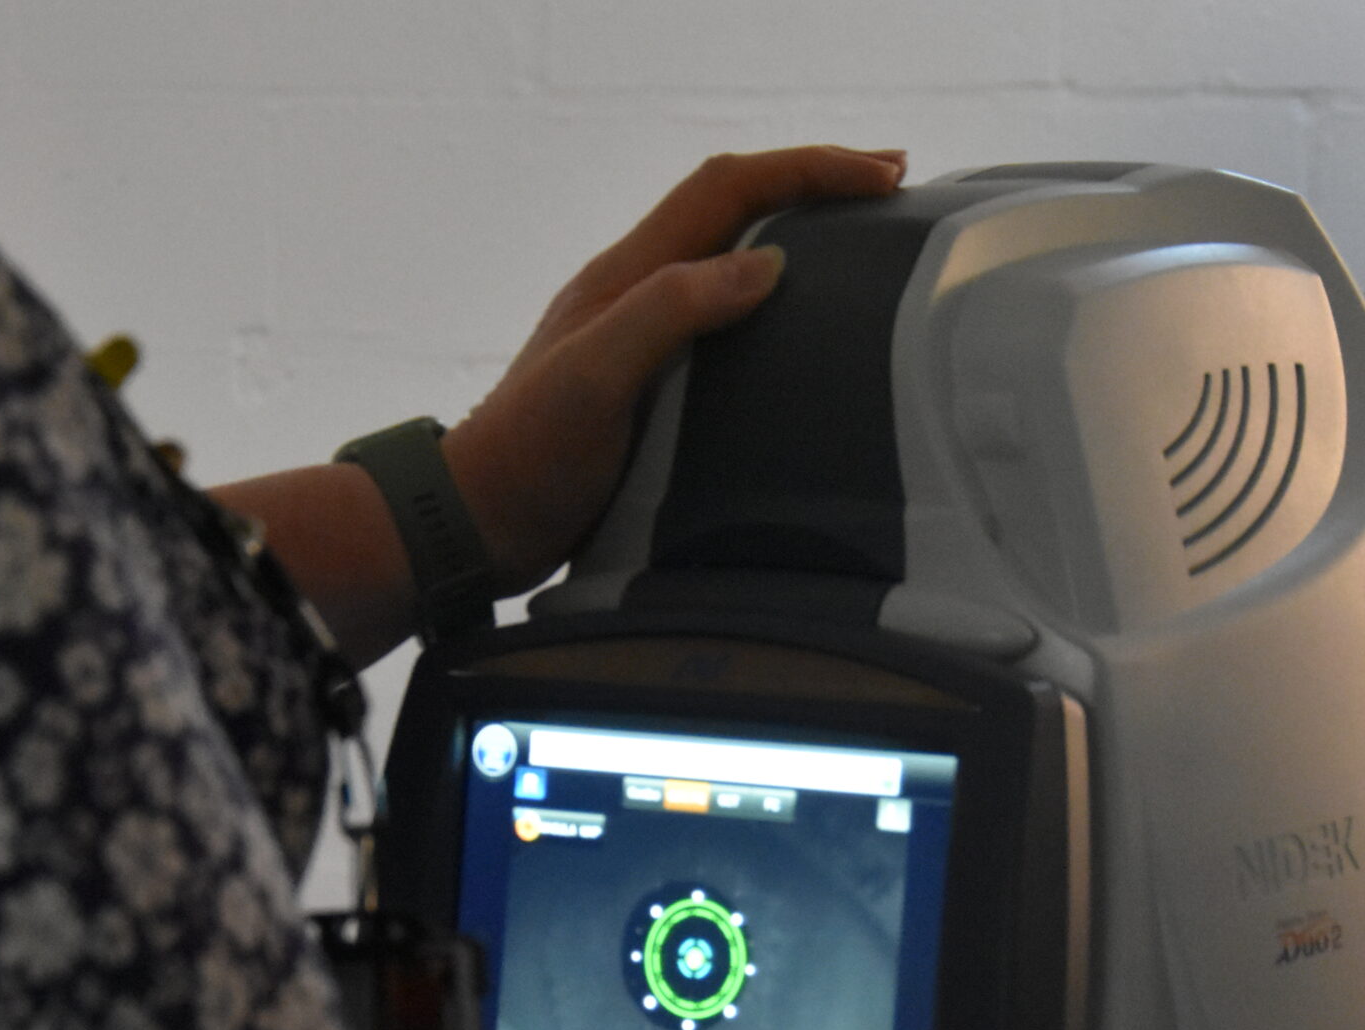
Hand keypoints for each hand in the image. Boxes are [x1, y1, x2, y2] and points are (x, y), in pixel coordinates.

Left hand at [441, 146, 906, 591]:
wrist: (475, 525)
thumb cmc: (529, 457)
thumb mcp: (596, 377)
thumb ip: (671, 311)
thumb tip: (767, 263)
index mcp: (626, 276)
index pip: (726, 189)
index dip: (805, 169)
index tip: (880, 176)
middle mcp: (636, 293)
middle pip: (733, 208)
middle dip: (812, 184)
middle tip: (890, 184)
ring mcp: (641, 339)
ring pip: (730, 259)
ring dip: (798, 235)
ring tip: (864, 242)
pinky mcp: (649, 387)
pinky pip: (725, 321)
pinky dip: (776, 304)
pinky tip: (806, 335)